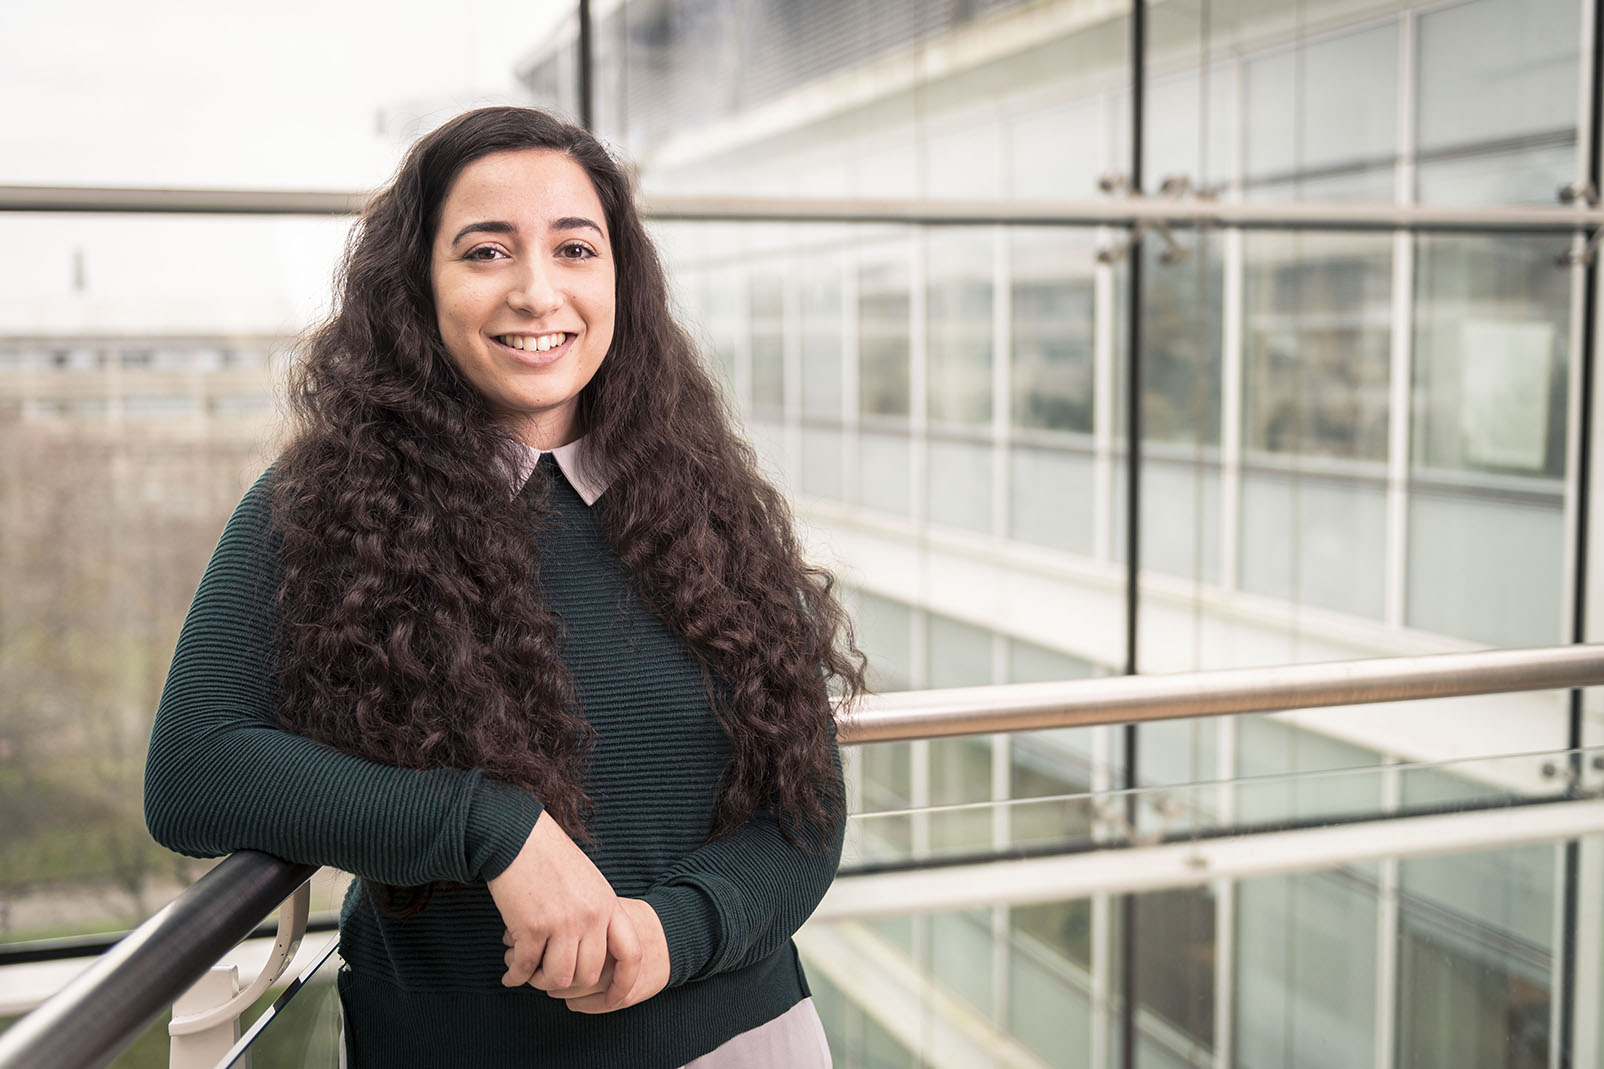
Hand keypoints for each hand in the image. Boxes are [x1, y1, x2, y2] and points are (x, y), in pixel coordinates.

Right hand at [487, 811, 641, 998]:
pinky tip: (510, 975)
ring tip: (529, 974)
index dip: (625, 983)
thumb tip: (591, 954)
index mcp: (608, 904)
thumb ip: (596, 914)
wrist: (515, 837)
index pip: (631, 953)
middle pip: (589, 975)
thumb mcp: (587, 882)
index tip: (612, 1000)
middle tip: (550, 978)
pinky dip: (516, 976)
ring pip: (559, 979)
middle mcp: (591, 916)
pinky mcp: (532, 927)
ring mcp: (563, 923)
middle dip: (569, 984)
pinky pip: (527, 969)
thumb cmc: (549, 858)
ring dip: (541, 982)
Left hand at [547, 898, 669, 1012]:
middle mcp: (611, 950)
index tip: (536, 945)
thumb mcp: (608, 905)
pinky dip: (576, 1002)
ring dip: (559, 987)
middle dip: (548, 968)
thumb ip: (579, 912)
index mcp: (605, 922)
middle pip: (562, 966)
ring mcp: (618, 975)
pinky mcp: (626, 994)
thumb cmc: (632, 918)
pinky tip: (573, 996)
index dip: (544, 945)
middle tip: (540, 965)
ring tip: (556, 979)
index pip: (559, 940)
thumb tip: (542, 919)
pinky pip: (587, 1005)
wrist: (674, 934)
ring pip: (571, 990)